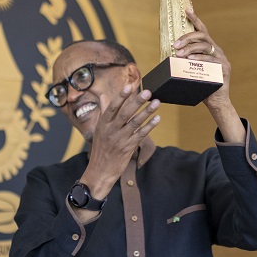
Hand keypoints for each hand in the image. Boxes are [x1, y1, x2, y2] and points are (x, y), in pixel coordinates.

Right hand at [82, 83, 159, 198]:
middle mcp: (111, 130)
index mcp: (103, 124)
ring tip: (156, 102)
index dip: (121, 96)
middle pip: (125, 113)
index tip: (129, 86)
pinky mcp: (128, 147)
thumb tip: (104, 96)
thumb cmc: (100, 148)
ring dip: (146, 112)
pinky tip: (157, 118)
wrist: (100, 171)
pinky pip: (140, 134)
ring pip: (134, 123)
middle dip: (136, 102)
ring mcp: (120, 139)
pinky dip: (149, 126)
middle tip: (147, 92)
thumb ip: (104, 111)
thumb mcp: (99, 129)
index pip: (112, 107)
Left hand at [172, 8, 231, 111]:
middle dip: (188, 38)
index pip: (202, 31)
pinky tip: (191, 60)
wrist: (215, 101)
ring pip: (206, 48)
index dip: (195, 20)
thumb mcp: (191, 71)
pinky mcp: (224, 68)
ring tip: (179, 54)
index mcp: (210, 49)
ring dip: (191, 49)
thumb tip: (170, 56)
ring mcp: (222, 59)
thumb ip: (185, 61)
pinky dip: (200, 59)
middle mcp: (217, 51)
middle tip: (175, 45)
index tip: (187, 10)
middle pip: (203, 37)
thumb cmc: (200, 85)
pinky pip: (211, 60)